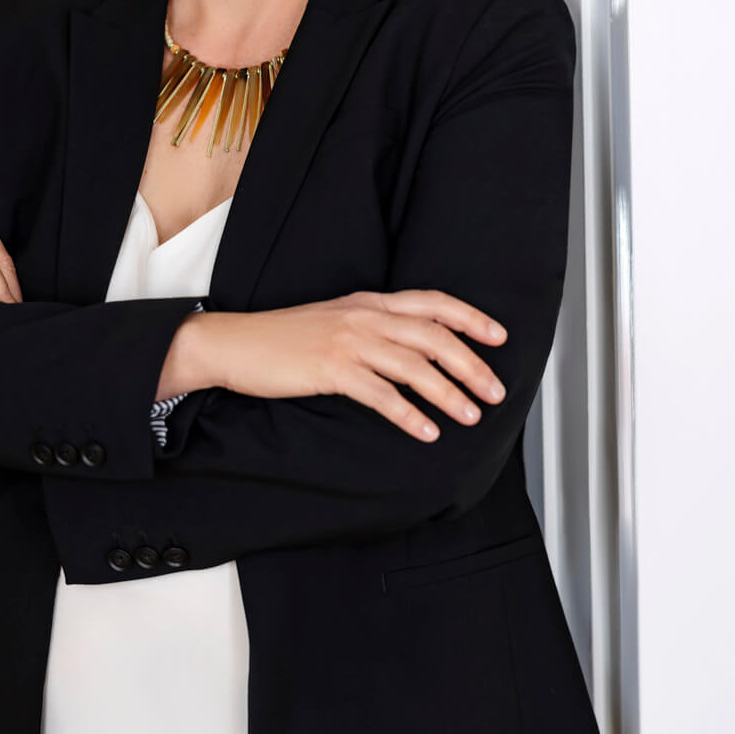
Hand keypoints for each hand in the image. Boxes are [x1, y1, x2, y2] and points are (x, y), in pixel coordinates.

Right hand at [181, 289, 508, 443]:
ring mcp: (348, 341)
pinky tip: (426, 431)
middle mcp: (364, 316)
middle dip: (471, 364)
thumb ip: (373, 328)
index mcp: (369, 302)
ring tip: (471, 415)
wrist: (235, 343)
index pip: (432, 302)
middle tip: (496, 391)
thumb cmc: (283, 338)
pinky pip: (381, 393)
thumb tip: (414, 351)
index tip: (499, 336)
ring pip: (414, 365)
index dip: (470, 317)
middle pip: (433, 335)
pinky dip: (408, 414)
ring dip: (449, 393)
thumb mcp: (335, 321)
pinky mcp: (331, 369)